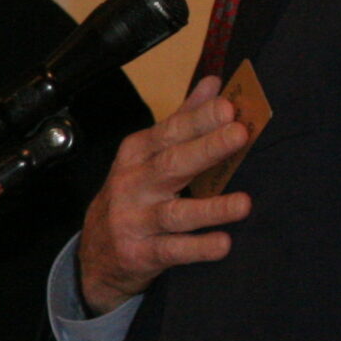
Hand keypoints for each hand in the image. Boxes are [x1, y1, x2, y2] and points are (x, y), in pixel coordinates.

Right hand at [76, 76, 251, 316]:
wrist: (96, 257)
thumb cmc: (132, 196)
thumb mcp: (147, 156)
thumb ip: (183, 120)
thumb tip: (214, 83)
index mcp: (137, 154)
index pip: (170, 132)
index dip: (199, 119)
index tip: (228, 106)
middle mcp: (133, 185)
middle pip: (171, 164)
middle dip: (206, 148)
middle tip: (239, 134)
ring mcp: (135, 221)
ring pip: (175, 213)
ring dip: (211, 208)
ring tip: (244, 203)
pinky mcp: (140, 254)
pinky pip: (173, 251)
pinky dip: (198, 248)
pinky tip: (224, 244)